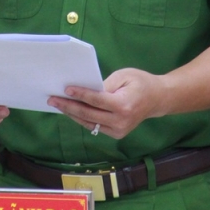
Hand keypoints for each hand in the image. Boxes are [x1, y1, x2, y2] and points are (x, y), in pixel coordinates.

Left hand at [47, 68, 166, 139]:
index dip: (80, 95)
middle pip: (89, 114)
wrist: (157, 99)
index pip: (96, 100)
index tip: (65, 89)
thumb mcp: (124, 76)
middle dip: (69, 106)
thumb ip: (104, 84)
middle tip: (52, 99)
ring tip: (57, 104)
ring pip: (89, 123)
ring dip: (72, 114)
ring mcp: (119, 130)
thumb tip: (84, 89)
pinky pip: (95, 126)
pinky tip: (70, 110)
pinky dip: (82, 118)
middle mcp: (120, 121)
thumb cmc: (140, 82)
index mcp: (123, 105)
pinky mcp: (117, 134)